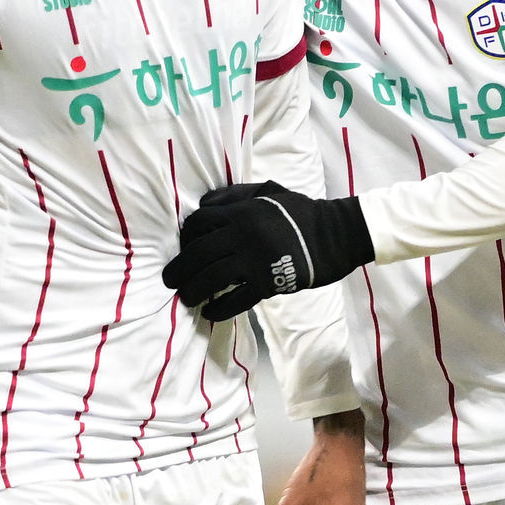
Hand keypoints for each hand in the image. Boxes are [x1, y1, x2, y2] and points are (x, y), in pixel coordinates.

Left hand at [162, 181, 373, 318]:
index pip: (199, 223)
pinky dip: (220, 308)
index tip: (183, 249)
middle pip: (198, 253)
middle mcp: (242, 235)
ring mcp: (255, 260)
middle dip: (179, 269)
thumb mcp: (267, 191)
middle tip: (169, 280)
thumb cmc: (301, 211)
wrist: (335, 234)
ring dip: (194, 291)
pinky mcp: (269, 283)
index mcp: (240, 212)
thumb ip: (234, 195)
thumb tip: (204, 202)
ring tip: (186, 299)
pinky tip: (210, 312)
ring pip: (213, 278)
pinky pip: (237, 299)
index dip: (186, 237)